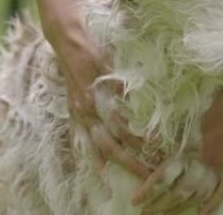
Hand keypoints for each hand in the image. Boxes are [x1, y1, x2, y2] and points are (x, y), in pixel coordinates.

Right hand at [26, 0, 151, 177]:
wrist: (66, 41)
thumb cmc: (92, 49)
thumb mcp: (109, 62)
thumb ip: (121, 83)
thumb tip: (137, 101)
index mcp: (94, 98)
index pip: (120, 126)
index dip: (138, 139)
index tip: (156, 147)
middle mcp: (84, 110)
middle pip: (108, 144)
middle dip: (128, 161)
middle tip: (147, 174)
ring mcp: (77, 113)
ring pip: (93, 146)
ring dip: (109, 163)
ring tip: (120, 180)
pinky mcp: (73, 111)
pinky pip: (80, 138)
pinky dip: (89, 154)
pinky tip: (98, 167)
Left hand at [132, 81, 222, 213]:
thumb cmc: (214, 95)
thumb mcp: (185, 108)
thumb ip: (167, 126)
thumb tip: (145, 139)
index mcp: (188, 146)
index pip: (164, 176)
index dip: (149, 191)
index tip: (135, 200)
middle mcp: (204, 160)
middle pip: (180, 191)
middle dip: (161, 204)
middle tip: (146, 212)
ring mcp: (220, 164)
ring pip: (199, 194)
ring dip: (181, 206)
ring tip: (166, 214)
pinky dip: (212, 203)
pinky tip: (202, 213)